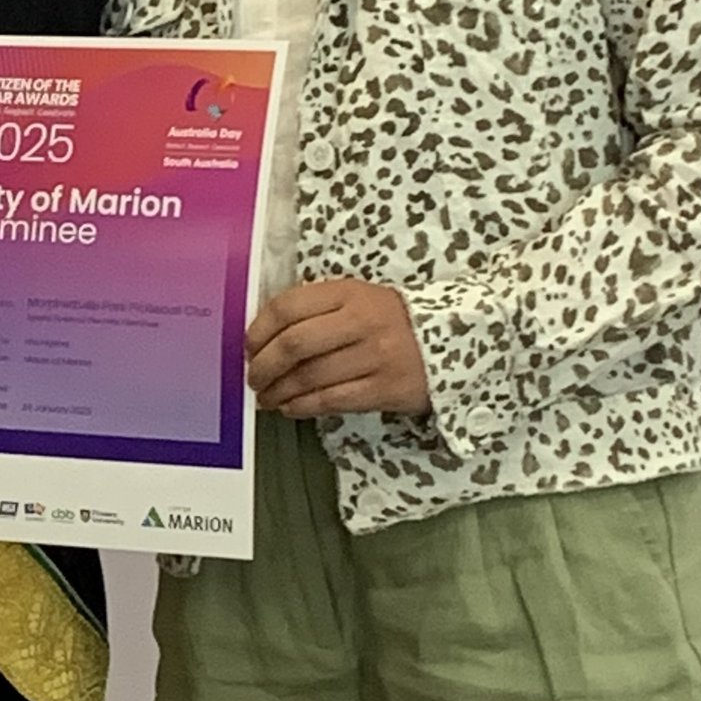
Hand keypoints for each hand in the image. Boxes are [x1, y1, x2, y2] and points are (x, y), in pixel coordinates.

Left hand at [245, 279, 430, 417]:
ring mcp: (376, 355)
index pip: (287, 307)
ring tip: (267, 398)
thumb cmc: (389, 321)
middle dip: (263, 366)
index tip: (248, 347)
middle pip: (293, 344)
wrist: (452, 340)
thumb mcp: (356, 300)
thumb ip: (315, 311)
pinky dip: (302, 407)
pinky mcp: (386, 388)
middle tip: (253, 378)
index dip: (258, 331)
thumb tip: (262, 341)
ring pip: (309, 377)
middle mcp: (361, 321)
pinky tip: (290, 407)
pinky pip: (331, 401)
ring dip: (279, 392)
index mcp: (349, 292)